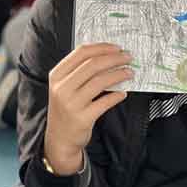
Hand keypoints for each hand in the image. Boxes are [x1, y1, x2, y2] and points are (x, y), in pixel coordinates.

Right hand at [44, 44, 132, 174]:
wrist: (59, 138)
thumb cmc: (65, 108)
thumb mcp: (64, 87)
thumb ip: (79, 72)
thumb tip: (107, 56)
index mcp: (57, 75)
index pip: (81, 53)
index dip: (102, 48)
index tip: (117, 48)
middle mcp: (62, 87)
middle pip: (92, 65)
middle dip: (114, 58)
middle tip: (128, 58)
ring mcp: (71, 103)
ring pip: (100, 81)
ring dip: (118, 74)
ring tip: (129, 72)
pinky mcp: (82, 118)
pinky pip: (104, 102)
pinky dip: (117, 96)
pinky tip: (124, 93)